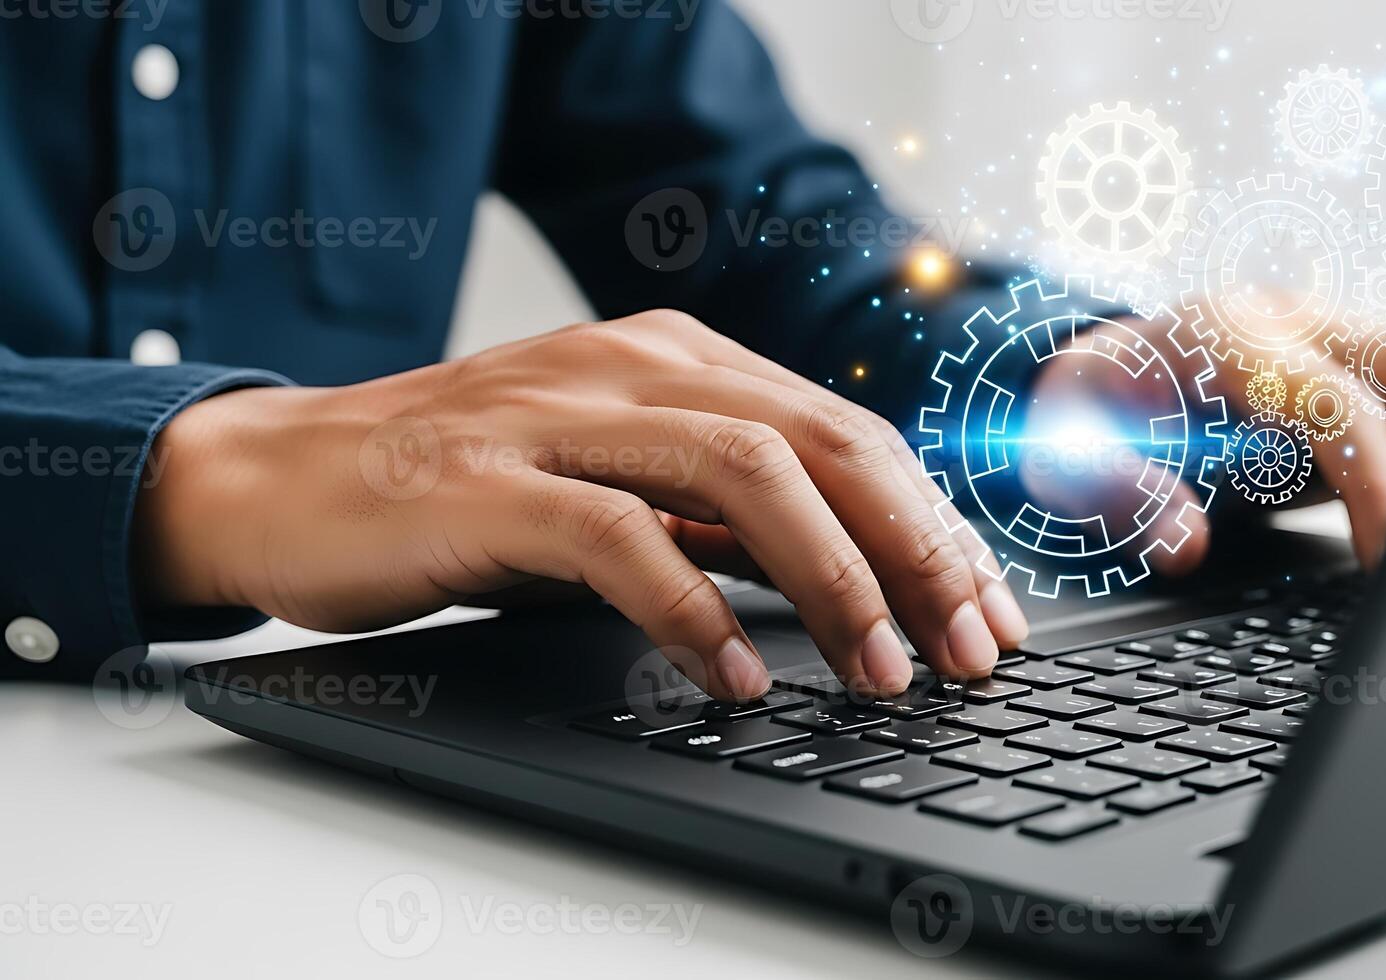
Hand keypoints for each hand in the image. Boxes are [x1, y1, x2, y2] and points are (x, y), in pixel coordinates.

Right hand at [133, 311, 1028, 700]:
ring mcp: (557, 414)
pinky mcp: (485, 482)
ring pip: (744, 471)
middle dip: (918, 550)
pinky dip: (693, 613)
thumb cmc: (464, 491)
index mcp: (680, 359)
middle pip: (823, 441)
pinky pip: (617, 537)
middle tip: (973, 650)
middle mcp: (634, 366)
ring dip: (834, 578)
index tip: (992, 614)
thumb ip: (722, 513)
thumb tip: (854, 575)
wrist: (281, 477)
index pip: (848, 433)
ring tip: (882, 670)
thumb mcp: (620, 484)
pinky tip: (738, 678)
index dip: (936, 524)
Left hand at [1028, 310, 1385, 570]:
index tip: (1384, 560)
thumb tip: (1187, 546)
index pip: (1338, 407)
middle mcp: (1297, 323)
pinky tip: (1376, 498)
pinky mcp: (1353, 373)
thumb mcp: (1069, 456)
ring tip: (1382, 513)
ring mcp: (1333, 342)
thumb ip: (1124, 496)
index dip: (1375, 487)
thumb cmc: (1086, 413)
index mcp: (1229, 336)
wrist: (1095, 375)